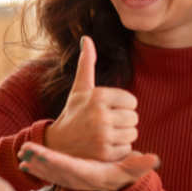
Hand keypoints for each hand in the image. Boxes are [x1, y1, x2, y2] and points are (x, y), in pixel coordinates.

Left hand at [17, 141, 159, 190]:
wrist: (116, 187)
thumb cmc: (124, 175)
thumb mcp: (132, 169)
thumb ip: (141, 164)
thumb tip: (153, 158)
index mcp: (91, 174)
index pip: (71, 167)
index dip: (56, 162)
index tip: (42, 155)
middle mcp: (77, 179)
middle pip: (55, 170)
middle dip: (39, 161)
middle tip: (24, 150)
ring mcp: (69, 180)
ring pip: (48, 173)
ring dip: (34, 164)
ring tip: (21, 153)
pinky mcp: (64, 177)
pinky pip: (47, 174)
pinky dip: (36, 169)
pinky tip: (23, 161)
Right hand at [43, 36, 138, 160]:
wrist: (57, 145)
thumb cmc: (72, 114)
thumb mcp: (79, 89)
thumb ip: (86, 64)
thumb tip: (87, 38)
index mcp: (97, 96)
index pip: (131, 101)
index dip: (122, 107)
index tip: (106, 111)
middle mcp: (100, 114)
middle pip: (134, 118)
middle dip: (123, 123)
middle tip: (105, 125)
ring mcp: (102, 135)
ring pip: (133, 134)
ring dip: (122, 136)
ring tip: (104, 135)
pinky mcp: (104, 153)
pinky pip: (127, 149)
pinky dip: (118, 150)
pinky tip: (103, 147)